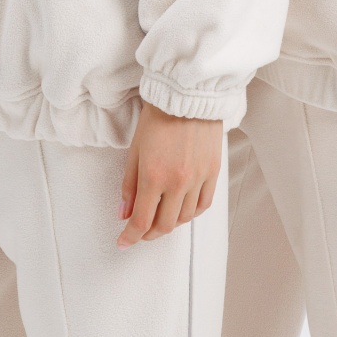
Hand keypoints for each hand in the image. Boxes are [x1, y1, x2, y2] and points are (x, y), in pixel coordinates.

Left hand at [117, 102, 221, 247]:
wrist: (187, 94)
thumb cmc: (158, 116)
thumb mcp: (135, 150)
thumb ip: (129, 185)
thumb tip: (124, 213)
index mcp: (153, 176)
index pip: (142, 221)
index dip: (130, 237)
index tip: (123, 242)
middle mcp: (177, 182)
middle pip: (164, 225)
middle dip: (149, 234)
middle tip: (140, 232)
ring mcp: (198, 178)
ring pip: (184, 218)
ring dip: (170, 224)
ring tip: (160, 219)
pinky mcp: (213, 172)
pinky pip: (203, 204)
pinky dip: (191, 213)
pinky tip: (182, 209)